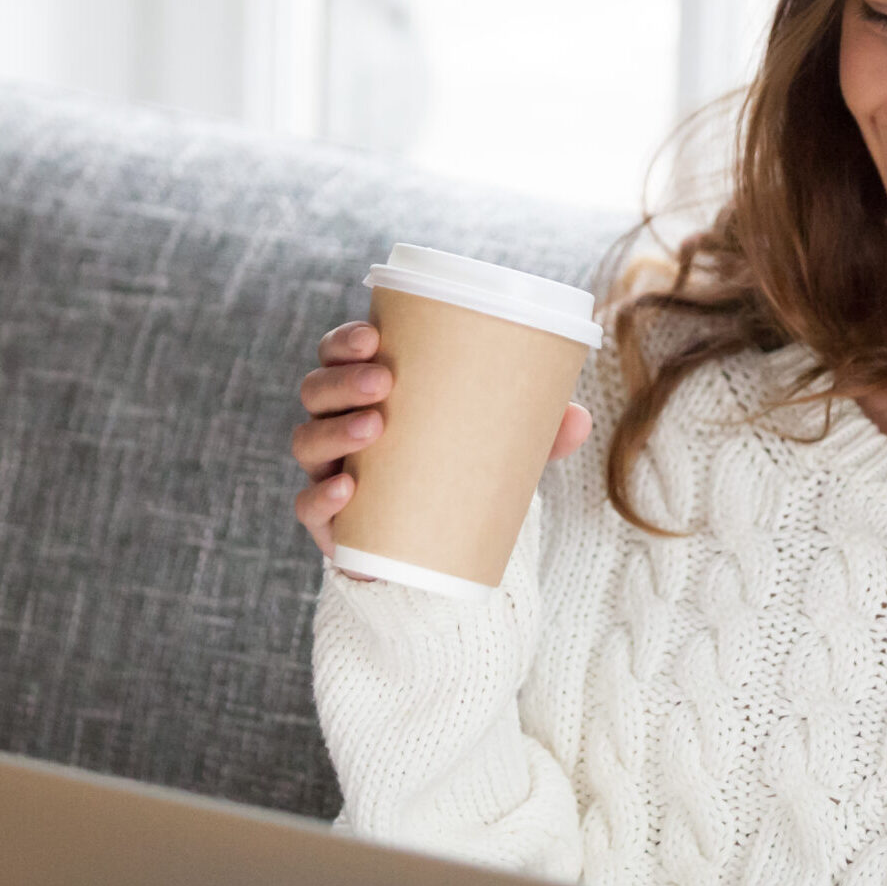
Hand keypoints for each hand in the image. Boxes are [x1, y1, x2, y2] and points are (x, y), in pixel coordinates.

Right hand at [292, 320, 592, 560]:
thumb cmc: (456, 473)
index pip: (336, 354)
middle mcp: (335, 426)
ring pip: (307, 441)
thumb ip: (535, 431)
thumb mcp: (495, 446)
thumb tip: (580, 420)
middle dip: (343, 380)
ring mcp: (326, 473)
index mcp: (365, 392)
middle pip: (316, 391)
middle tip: (385, 381)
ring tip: (375, 426)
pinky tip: (347, 490)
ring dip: (335, 429)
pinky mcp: (328, 524)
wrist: (431, 551)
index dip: (344, 340)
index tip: (373, 334)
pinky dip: (322, 498)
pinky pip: (308, 507)